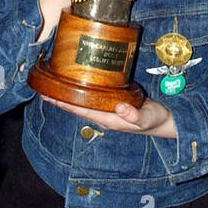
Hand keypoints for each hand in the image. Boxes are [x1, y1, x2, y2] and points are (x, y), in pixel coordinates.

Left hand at [45, 96, 175, 137]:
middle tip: (42, 89)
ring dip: (67, 96)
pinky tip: (75, 85)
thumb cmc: (155, 119)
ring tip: (52, 86)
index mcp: (108, 119)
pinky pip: (91, 98)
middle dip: (59, 99)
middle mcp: (103, 115)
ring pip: (82, 103)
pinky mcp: (112, 103)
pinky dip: (80, 92)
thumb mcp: (147, 117)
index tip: (48, 96)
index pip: (81, 110)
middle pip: (76, 107)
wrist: (164, 121)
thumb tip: (119, 108)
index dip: (64, 104)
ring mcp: (107, 110)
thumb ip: (134, 114)